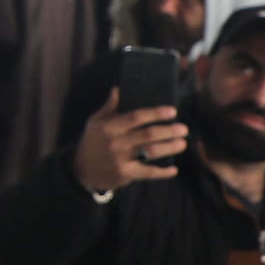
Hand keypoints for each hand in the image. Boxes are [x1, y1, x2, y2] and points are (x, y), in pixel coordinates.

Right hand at [70, 90, 186, 194]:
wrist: (81, 170)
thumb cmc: (92, 142)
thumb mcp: (94, 122)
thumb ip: (108, 107)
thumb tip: (118, 90)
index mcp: (109, 127)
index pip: (136, 117)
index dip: (155, 113)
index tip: (172, 111)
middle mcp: (115, 142)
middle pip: (148, 134)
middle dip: (169, 131)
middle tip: (183, 129)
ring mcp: (120, 159)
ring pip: (151, 152)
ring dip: (169, 148)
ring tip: (182, 144)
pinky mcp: (125, 174)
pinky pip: (148, 172)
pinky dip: (162, 172)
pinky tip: (173, 170)